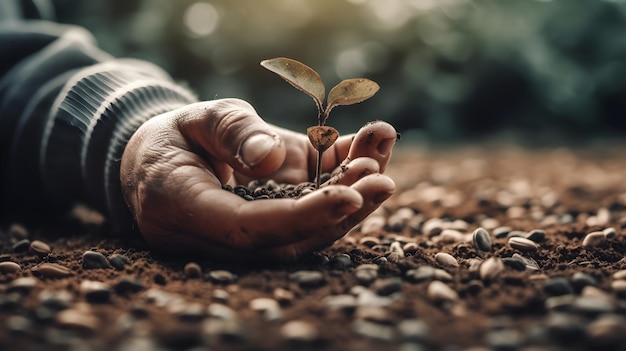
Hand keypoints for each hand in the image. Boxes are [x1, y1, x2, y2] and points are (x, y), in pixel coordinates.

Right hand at [120, 98, 395, 261]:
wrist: (164, 157)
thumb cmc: (173, 136)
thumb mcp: (194, 118)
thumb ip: (229, 133)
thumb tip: (270, 157)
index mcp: (184, 211)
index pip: (248, 229)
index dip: (300, 218)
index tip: (347, 197)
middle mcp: (221, 235)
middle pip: (288, 239)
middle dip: (340, 212)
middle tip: (381, 179)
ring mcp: (254, 230)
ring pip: (307, 228)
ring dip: (351, 197)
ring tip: (381, 152)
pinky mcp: (276, 216)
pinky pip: (311, 208)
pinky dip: (343, 179)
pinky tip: (370, 146)